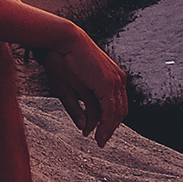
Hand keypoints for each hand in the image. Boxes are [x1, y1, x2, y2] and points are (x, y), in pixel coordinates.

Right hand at [38, 27, 128, 145]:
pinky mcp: (108, 83)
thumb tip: (83, 126)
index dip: (110, 120)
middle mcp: (117, 79)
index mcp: (112, 76)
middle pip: (119, 110)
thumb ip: (78, 107)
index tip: (101, 132)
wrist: (63, 41)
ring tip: (99, 140)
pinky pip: (110, 109)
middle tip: (101, 140)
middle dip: (110, 127)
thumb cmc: (63, 60)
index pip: (116, 104)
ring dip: (108, 129)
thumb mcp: (71, 88)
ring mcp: (115, 80)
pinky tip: (98, 132)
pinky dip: (105, 124)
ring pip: (116, 112)